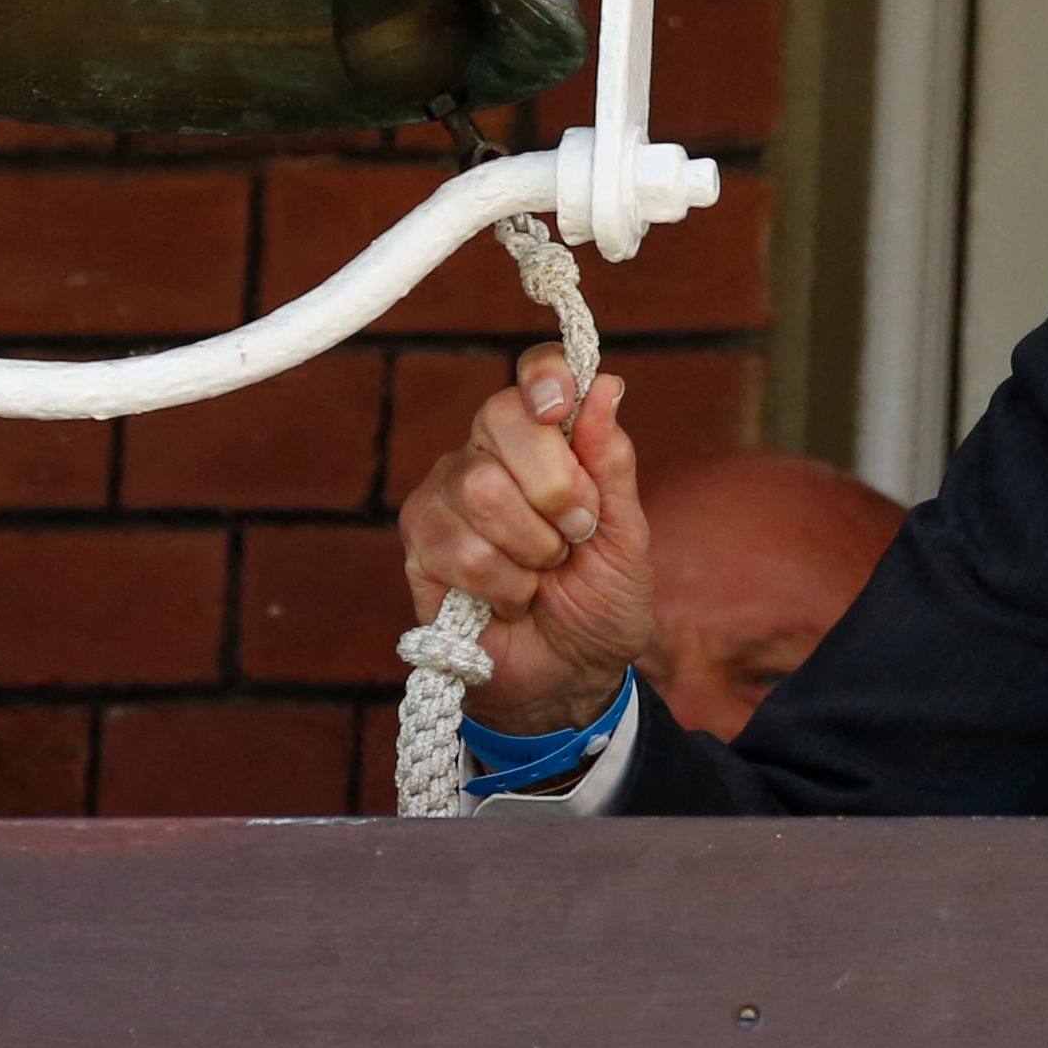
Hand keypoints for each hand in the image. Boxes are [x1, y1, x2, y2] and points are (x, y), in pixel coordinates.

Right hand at [396, 342, 651, 734]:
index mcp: (544, 438)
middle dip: (556, 487)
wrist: (572, 674)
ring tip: (543, 573)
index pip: (534, 374)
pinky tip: (510, 599)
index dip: (545, 377)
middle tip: (577, 534)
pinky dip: (502, 583)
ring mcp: (446, 497)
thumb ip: (612, 463)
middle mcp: (487, 454)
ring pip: (478, 487)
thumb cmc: (600, 598)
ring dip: (532, 546)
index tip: (560, 405)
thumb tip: (608, 386)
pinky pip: (456, 546)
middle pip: (500, 420)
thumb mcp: (627, 534)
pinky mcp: (420, 547)